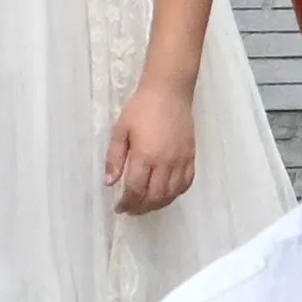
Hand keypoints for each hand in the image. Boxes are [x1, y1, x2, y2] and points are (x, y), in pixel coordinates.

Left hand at [99, 77, 196, 216]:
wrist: (169, 92)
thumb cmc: (141, 108)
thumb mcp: (121, 130)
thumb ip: (114, 158)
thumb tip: (110, 182)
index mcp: (145, 155)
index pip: (135, 189)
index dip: (127, 203)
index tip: (119, 208)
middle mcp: (165, 162)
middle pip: (154, 196)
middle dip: (141, 207)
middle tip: (131, 209)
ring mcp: (181, 160)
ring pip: (171, 193)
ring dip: (158, 204)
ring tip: (146, 205)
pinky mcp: (191, 156)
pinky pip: (186, 183)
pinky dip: (175, 193)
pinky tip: (166, 194)